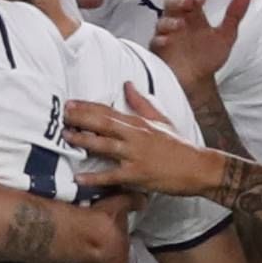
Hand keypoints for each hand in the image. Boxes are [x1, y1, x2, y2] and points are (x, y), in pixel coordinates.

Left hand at [65, 86, 217, 201]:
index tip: (70, 103)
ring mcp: (136, 155)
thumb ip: (141, 103)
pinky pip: (112, 176)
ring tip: (65, 137)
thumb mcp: (161, 119)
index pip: (109, 111)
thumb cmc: (179, 145)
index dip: (87, 106)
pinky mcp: (137, 174)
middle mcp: (135, 136)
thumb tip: (127, 84)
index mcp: (139, 123)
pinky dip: (95, 177)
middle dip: (81, 118)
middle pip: (103, 124)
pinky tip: (78, 178)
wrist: (199, 167)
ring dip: (83, 141)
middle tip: (62, 114)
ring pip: (105, 146)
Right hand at [147, 0, 245, 92]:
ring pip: (161, 22)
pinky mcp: (158, 51)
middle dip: (178, 1)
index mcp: (192, 17)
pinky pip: (155, 43)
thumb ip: (234, 15)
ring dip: (169, 21)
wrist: (199, 82)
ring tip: (180, 24)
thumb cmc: (208, 56)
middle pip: (171, 4)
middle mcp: (177, 22)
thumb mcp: (225, 36)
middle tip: (188, 2)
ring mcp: (166, 36)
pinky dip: (160, 40)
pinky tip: (166, 40)